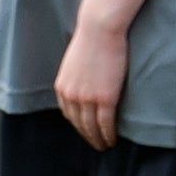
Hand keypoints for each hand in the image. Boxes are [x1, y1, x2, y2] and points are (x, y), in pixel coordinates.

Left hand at [51, 14, 126, 146]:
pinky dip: (108, 134)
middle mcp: (71, 96)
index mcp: (63, 87)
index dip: (78, 125)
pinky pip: (106, 123)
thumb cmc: (91, 39)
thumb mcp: (75, 61)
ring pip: (91, 127)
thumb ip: (76, 76)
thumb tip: (84, 81)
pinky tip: (113, 140)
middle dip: (87, 136)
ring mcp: (87, 98)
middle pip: (79, 124)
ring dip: (98, 139)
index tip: (86, 131)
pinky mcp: (104, 98)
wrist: (100, 29)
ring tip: (106, 145)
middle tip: (97, 145)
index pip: (69, 114)